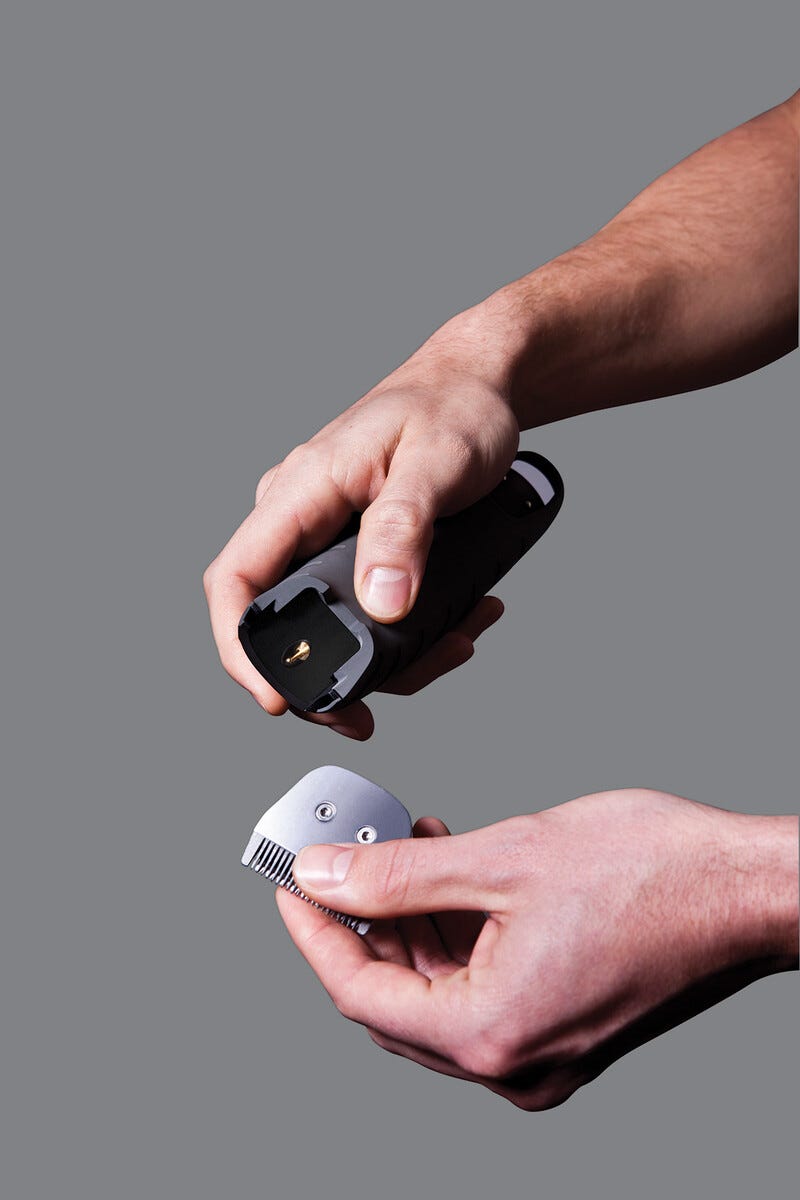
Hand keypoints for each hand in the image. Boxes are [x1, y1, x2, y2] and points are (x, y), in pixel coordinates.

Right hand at [203, 335, 518, 737]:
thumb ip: (405, 530)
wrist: (477, 385)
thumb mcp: (438, 461)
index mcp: (300, 490)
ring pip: (325, 625)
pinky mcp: (353, 550)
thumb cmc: (455, 406)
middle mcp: (299, 516)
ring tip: (456, 642)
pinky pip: (359, 609)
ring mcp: (323, 536)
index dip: (240, 647)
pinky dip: (404, 634)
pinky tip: (456, 625)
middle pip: (277, 619)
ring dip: (385, 660)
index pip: (235, 578)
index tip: (275, 697)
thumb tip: (382, 605)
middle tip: (367, 715)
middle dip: (323, 677)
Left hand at [279, 791, 797, 1108]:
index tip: (288, 886)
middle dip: (364, 921)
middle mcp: (516, 1063)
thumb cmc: (653, 873)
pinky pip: (482, 988)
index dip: (315, 934)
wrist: (746, 887)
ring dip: (412, 919)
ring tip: (404, 844)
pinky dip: (457, 932)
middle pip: (397, 998)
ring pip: (439, 990)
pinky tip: (449, 871)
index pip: (362, 996)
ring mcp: (543, 1050)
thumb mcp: (504, 860)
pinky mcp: (564, 1025)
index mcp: (494, 1036)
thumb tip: (323, 876)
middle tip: (343, 855)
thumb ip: (399, 876)